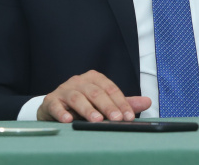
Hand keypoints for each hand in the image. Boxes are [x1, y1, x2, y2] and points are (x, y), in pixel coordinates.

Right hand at [36, 70, 150, 122]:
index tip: (129, 116)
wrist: (54, 106)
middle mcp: (80, 81)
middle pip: (96, 92)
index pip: (111, 89)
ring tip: (97, 120)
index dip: (121, 103)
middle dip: (108, 106)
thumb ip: (124, 102)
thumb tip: (147, 102)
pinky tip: (69, 120)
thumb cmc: (83, 103)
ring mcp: (64, 89)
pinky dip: (62, 112)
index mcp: (95, 78)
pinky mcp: (51, 100)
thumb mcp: (104, 101)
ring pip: (77, 97)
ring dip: (88, 109)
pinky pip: (56, 105)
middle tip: (116, 119)